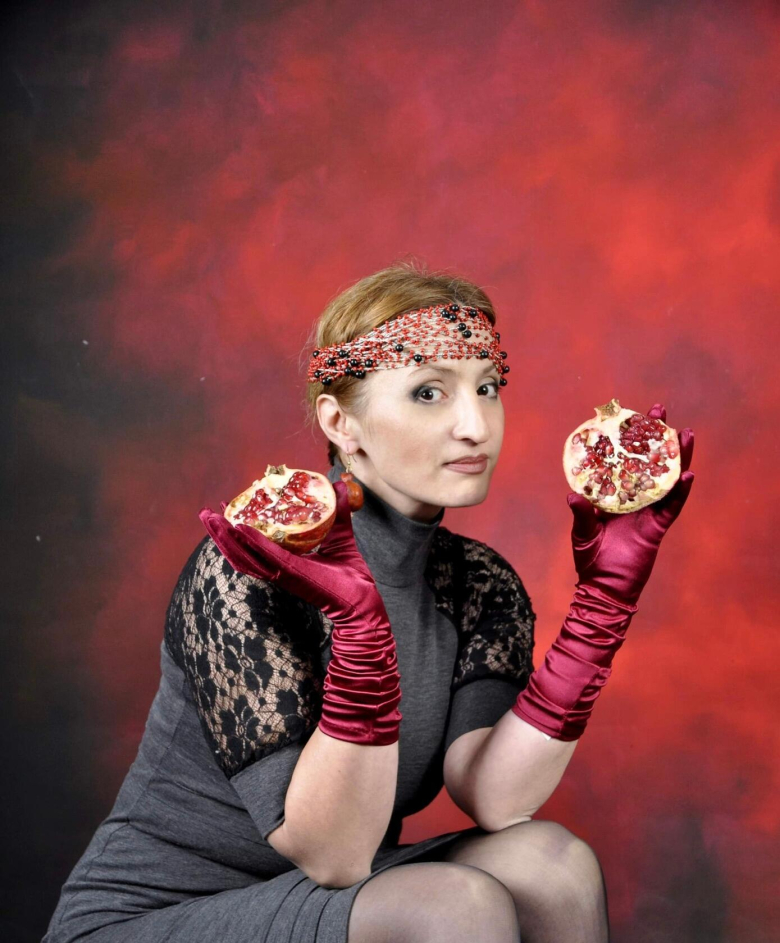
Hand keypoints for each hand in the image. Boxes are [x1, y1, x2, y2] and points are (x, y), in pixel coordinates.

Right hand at [199, 480, 385, 623]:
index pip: (252, 544)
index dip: (235, 528)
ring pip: (244, 556)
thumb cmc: (351, 574)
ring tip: (210, 520)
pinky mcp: (292, 574)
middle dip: (220, 533)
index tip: (225, 510)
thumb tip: (338, 484)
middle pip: (239, 551)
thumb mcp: (341, 534)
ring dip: (225, 538)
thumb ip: (338, 511)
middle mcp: (278, 567)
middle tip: (205, 513)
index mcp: (284, 560)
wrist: (363, 601)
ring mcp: (282, 572)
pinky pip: (267, 557)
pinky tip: (240, 529)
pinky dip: (252, 544)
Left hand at [566, 403, 694, 605]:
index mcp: (614, 496)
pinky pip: (673, 505)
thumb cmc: (591, 560)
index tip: (628, 416)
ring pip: (666, 478)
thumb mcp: (583, 533)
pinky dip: (681, 490)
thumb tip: (573, 495)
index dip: (627, 441)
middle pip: (648, 462)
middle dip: (655, 437)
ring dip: (676, 457)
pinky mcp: (658, 527)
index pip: (622, 462)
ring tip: (684, 434)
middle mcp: (633, 499)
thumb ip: (582, 515)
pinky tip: (688, 474)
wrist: (605, 588)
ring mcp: (648, 511)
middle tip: (659, 411)